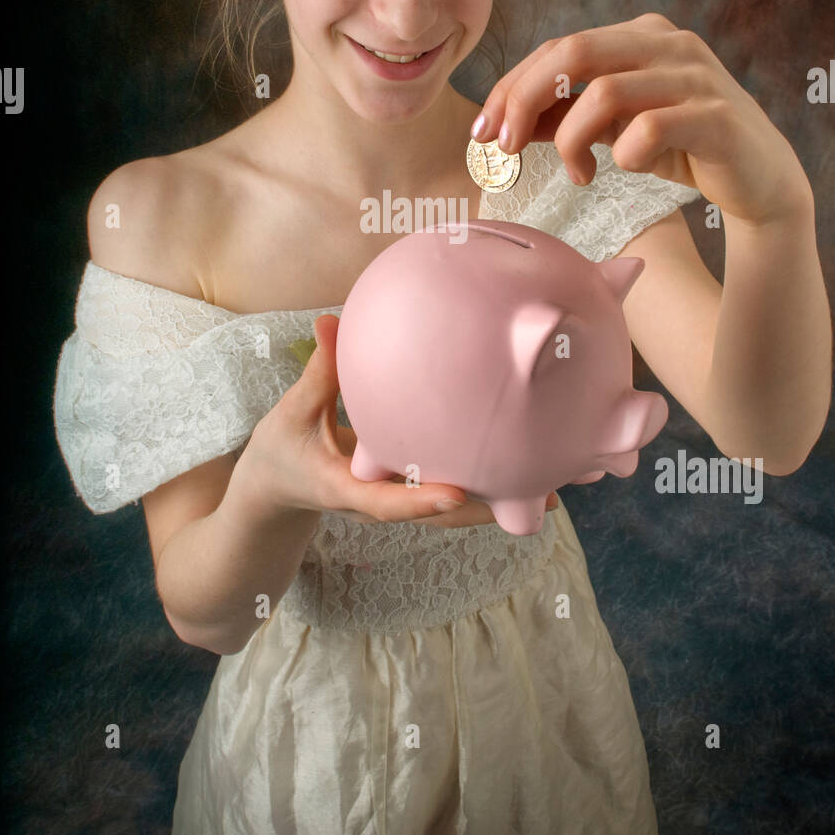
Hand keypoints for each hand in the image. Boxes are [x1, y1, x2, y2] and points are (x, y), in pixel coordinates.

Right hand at [245, 315, 559, 528]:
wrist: (275, 494)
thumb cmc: (280, 453)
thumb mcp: (291, 414)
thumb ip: (318, 373)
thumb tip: (329, 322)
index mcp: (348, 491)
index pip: (390, 503)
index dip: (423, 501)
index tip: (458, 494)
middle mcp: (382, 502)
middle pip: (443, 513)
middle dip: (492, 509)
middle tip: (546, 496)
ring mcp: (398, 500)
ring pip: (457, 507)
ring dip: (503, 499)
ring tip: (559, 486)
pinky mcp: (408, 490)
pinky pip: (451, 489)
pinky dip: (486, 481)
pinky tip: (523, 463)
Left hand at [470, 13, 812, 225]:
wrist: (760, 181)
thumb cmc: (682, 148)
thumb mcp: (615, 129)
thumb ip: (565, 118)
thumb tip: (502, 123)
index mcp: (640, 35)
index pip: (559, 48)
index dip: (512, 86)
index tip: (482, 131)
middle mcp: (668, 44)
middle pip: (574, 52)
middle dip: (525, 99)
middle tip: (502, 146)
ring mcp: (696, 76)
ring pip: (606, 91)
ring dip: (571, 138)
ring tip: (576, 172)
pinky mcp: (716, 117)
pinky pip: (651, 127)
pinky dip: (625, 154)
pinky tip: (627, 169)